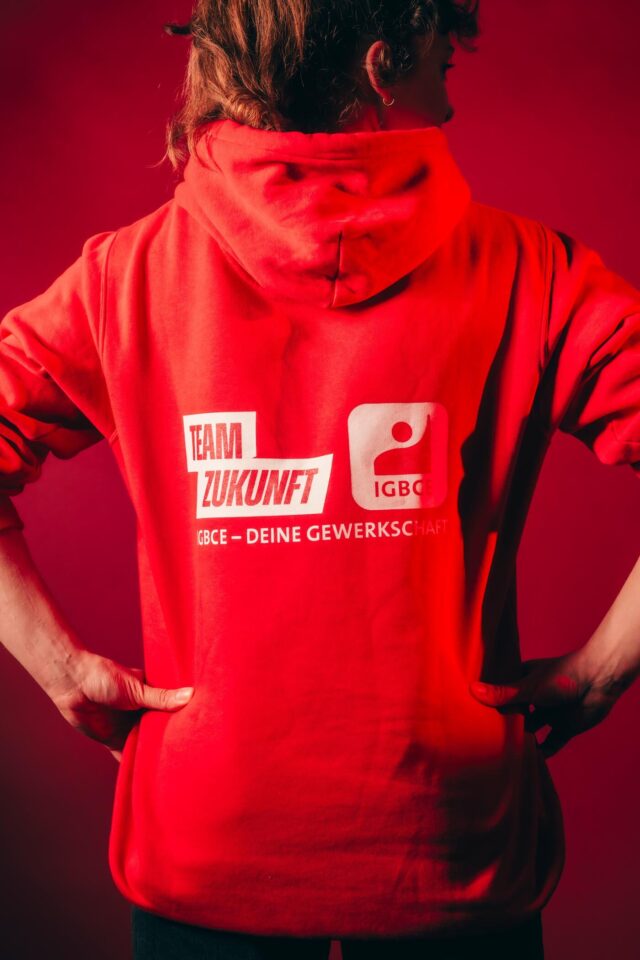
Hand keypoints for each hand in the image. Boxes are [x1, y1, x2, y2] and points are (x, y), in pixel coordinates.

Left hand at [48, 650, 193, 762]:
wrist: (73, 685)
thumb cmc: (105, 677)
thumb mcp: (138, 688)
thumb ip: (162, 698)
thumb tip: (191, 695)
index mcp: (152, 695)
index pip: (174, 710)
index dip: (186, 719)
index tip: (204, 729)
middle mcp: (144, 712)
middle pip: (162, 731)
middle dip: (173, 740)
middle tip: (195, 755)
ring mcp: (130, 727)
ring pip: (147, 745)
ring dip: (155, 754)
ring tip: (176, 769)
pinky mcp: (115, 741)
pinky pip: (128, 756)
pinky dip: (135, 765)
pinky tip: (147, 777)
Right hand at [469, 650, 634, 758]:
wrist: (599, 681)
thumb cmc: (562, 676)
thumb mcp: (528, 687)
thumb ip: (502, 693)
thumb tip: (472, 690)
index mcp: (524, 680)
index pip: (502, 693)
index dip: (489, 704)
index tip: (471, 716)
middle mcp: (535, 697)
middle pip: (515, 714)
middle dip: (504, 726)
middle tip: (482, 741)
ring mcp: (550, 713)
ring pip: (531, 730)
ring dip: (521, 741)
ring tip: (502, 755)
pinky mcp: (564, 728)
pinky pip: (551, 744)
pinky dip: (542, 753)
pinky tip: (529, 763)